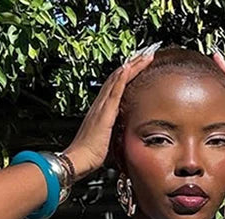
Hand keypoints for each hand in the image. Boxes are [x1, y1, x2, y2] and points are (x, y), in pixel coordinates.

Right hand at [62, 45, 159, 178]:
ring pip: (117, 80)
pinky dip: (122, 78)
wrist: (78, 160)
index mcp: (102, 111)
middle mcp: (100, 104)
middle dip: (132, 64)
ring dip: (131, 65)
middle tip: (146, 52)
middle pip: (118, 78)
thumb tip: (123, 136)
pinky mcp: (104, 113)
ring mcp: (102, 107)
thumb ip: (115, 134)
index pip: (116, 86)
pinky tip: (129, 67)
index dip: (128, 73)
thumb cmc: (89, 156)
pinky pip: (114, 91)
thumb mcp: (107, 142)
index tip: (139, 64)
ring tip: (144, 54)